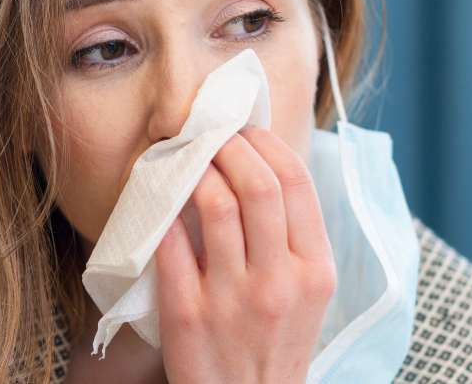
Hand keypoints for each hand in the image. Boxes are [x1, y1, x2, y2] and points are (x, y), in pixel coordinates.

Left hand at [154, 126, 336, 383]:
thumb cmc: (272, 342)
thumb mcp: (305, 292)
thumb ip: (291, 237)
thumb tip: (259, 166)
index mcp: (315, 270)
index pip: (296, 182)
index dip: (265, 143)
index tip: (244, 128)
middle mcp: (279, 281)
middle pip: (257, 184)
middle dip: (227, 145)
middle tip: (206, 134)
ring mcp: (233, 298)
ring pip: (214, 204)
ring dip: (193, 169)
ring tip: (182, 159)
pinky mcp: (188, 313)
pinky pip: (171, 243)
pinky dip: (162, 210)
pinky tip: (156, 196)